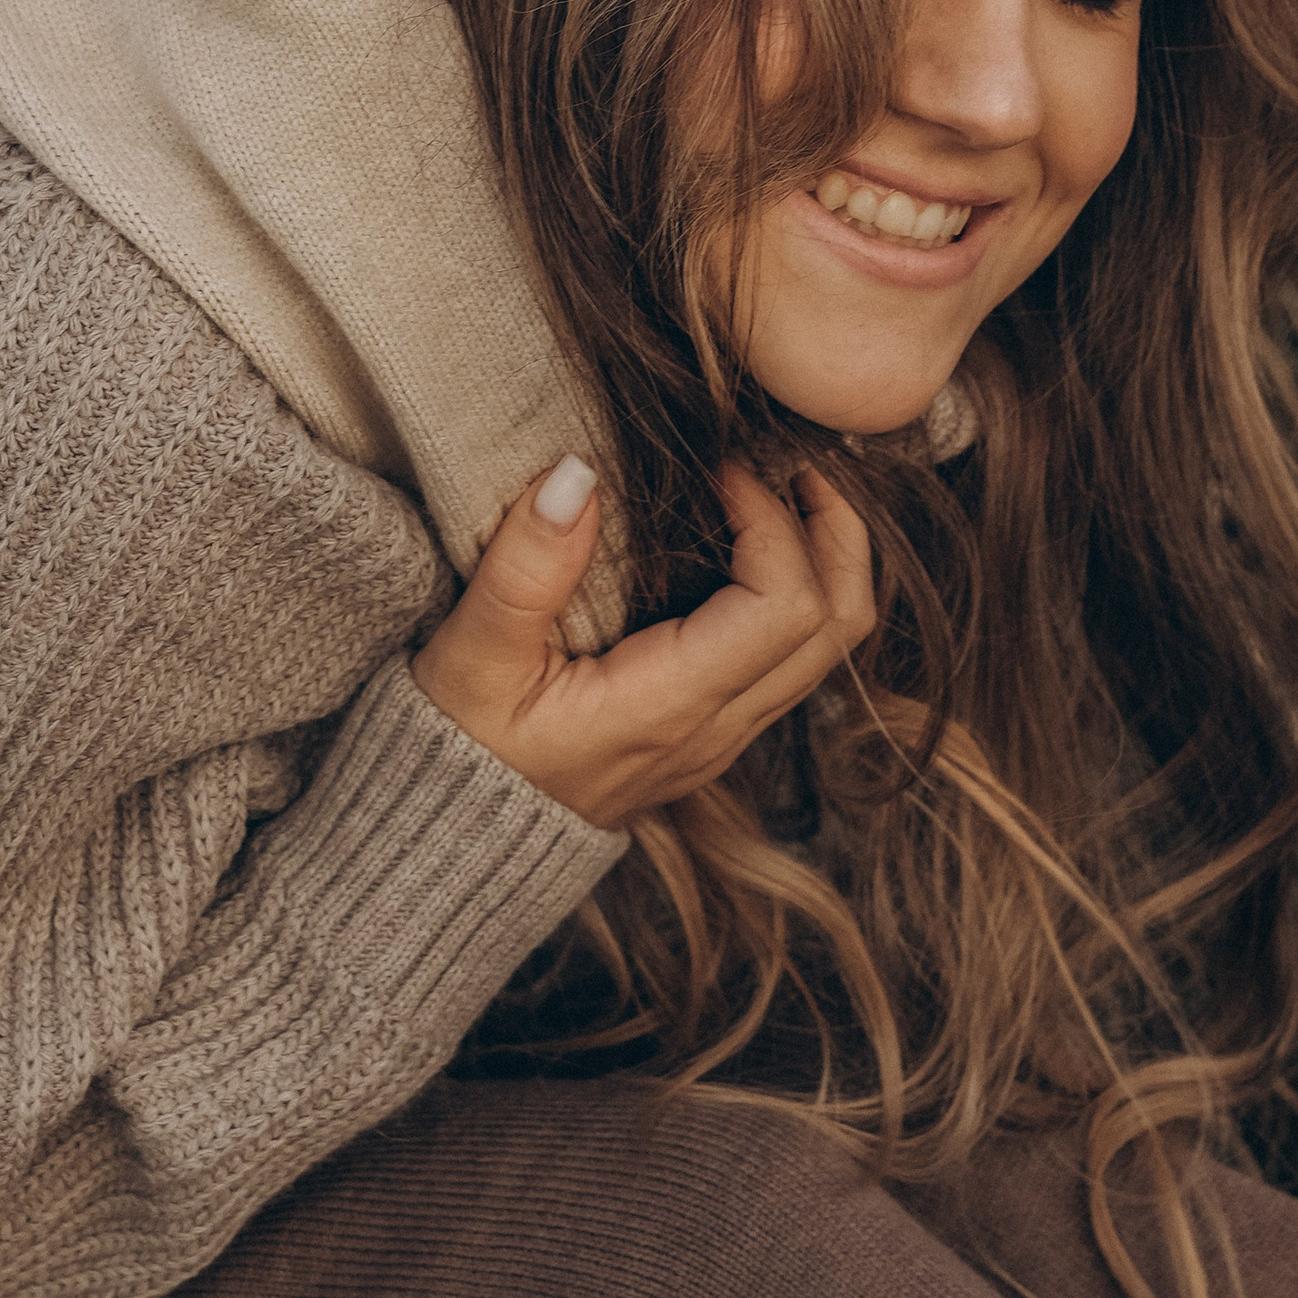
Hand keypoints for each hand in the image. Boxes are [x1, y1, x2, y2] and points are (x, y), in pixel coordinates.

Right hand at [412, 454, 876, 831]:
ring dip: (825, 556)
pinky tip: (747, 537)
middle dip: (834, 528)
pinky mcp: (712, 730)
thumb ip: (525, 568)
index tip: (720, 467)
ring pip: (830, 647)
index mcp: (670, 708)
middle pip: (840, 626)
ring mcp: (723, 735)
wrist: (458, 841)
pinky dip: (798, 585)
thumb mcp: (470, 656)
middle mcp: (717, 728)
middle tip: (791, 456)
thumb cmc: (457, 747)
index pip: (786, 607)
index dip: (774, 520)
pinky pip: (794, 657)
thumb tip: (575, 475)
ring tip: (780, 485)